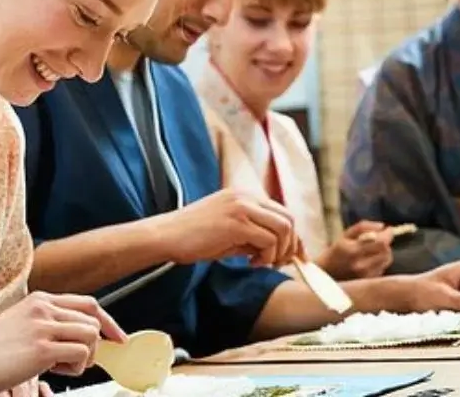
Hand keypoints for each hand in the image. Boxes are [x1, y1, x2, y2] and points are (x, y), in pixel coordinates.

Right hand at [0, 292, 125, 396]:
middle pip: (94, 320)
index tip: (117, 338)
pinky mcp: (41, 348)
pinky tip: (52, 371)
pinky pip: (80, 355)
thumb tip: (78, 339)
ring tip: (58, 367)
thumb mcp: (19, 326)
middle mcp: (44, 308)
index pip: (88, 304)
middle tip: (80, 362)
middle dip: (96, 344)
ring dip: (82, 358)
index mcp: (39, 300)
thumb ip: (46, 325)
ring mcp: (43, 326)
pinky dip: (74, 369)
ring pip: (90, 337)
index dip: (108, 322)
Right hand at [159, 188, 299, 266]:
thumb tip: (277, 250)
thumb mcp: (228, 232)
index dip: (292, 236)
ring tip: (261, 263)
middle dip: (290, 245)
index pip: (282, 212)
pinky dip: (266, 257)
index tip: (293, 256)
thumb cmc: (192, 237)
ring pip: (283, 229)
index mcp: (244, 195)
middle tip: (278, 263)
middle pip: (288, 219)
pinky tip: (250, 264)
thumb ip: (252, 235)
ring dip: (278, 252)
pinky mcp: (236, 223)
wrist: (165, 235)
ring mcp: (242, 207)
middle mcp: (246, 196)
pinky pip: (268, 240)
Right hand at [315, 220, 392, 279]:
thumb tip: (381, 225)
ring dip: (384, 252)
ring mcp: (365, 275)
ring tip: (374, 250)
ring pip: (386, 260)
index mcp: (352, 250)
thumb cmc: (335, 253)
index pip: (380, 242)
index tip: (388, 228)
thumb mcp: (344, 236)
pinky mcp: (367, 282)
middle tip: (380, 238)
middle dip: (386, 242)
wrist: (324, 276)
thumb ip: (362, 227)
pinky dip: (380, 262)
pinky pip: (382, 268)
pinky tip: (370, 260)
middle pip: (386, 251)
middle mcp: (360, 264)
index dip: (388, 234)